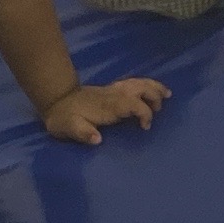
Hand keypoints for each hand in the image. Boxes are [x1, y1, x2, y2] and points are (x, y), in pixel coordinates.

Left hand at [39, 77, 169, 145]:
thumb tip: (97, 139)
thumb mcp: (68, 128)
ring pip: (138, 83)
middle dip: (154, 96)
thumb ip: (82, 133)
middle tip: (161, 109)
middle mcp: (113, 95)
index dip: (144, 113)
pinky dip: (146, 84)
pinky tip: (152, 88)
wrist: (56, 100)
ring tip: (167, 94)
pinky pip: (133, 83)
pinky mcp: (111, 89)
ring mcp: (113, 90)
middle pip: (139, 89)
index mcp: (108, 106)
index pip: (132, 104)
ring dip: (153, 87)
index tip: (145, 127)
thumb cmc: (63, 118)